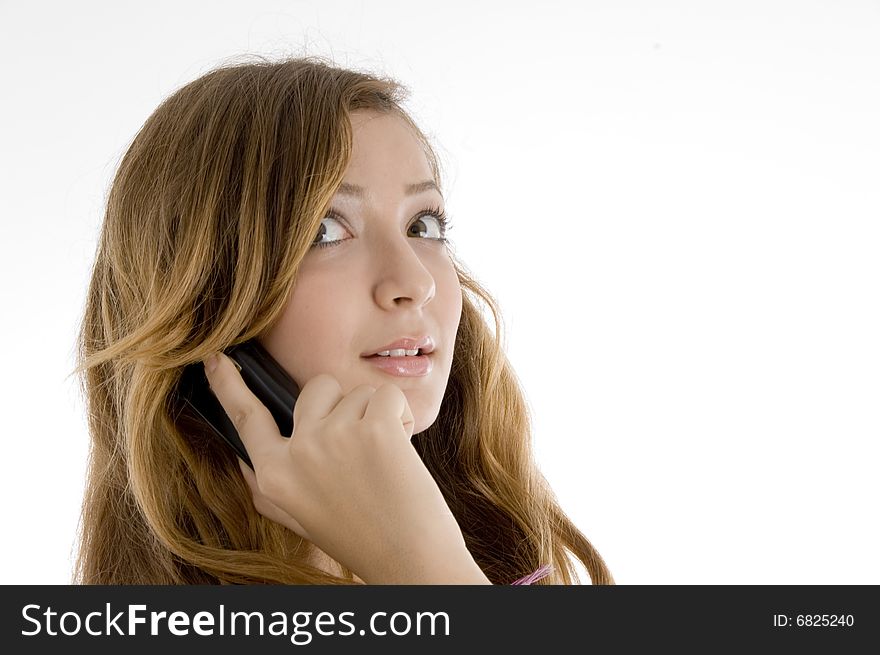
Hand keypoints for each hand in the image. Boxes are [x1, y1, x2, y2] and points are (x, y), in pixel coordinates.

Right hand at [202, 352, 489, 583]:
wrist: (411, 561)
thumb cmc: (363, 537)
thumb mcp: (301, 516)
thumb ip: (271, 485)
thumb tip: (244, 460)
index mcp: (274, 477)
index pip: (245, 419)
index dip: (229, 385)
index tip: (216, 358)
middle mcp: (297, 454)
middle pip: (315, 389)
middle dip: (344, 404)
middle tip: (363, 447)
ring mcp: (333, 437)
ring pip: (356, 393)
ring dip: (376, 416)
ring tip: (385, 460)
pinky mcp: (373, 428)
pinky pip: (386, 395)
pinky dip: (401, 415)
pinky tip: (402, 450)